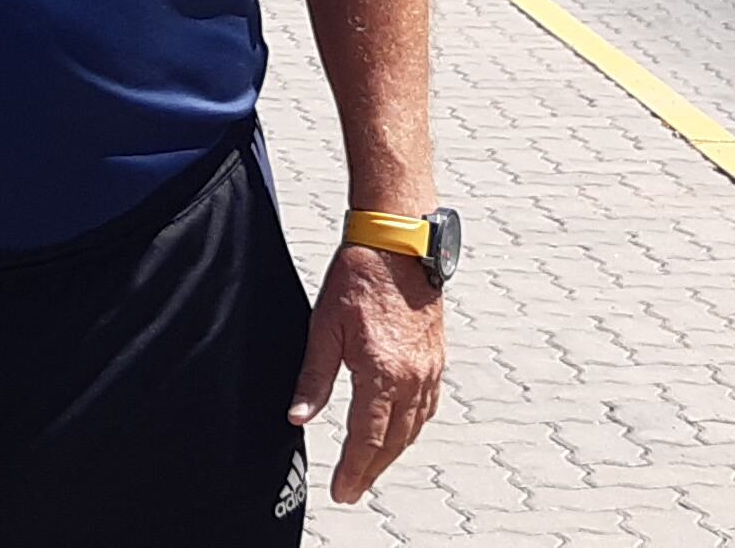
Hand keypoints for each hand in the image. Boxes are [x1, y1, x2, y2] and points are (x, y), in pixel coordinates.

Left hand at [288, 243, 444, 502]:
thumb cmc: (358, 278)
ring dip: (394, 453)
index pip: (367, 437)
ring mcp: (429, 368)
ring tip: (373, 469)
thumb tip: (298, 417)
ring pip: (414, 427)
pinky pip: (429, 406)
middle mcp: (413, 377)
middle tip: (354, 490)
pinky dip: (414, 428)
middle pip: (394, 440)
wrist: (398, 244)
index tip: (343, 491)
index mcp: (383, 373)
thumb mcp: (324, 328)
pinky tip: (404, 433)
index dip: (354, 468)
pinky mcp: (436, 357)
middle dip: (372, 469)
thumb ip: (314, 378)